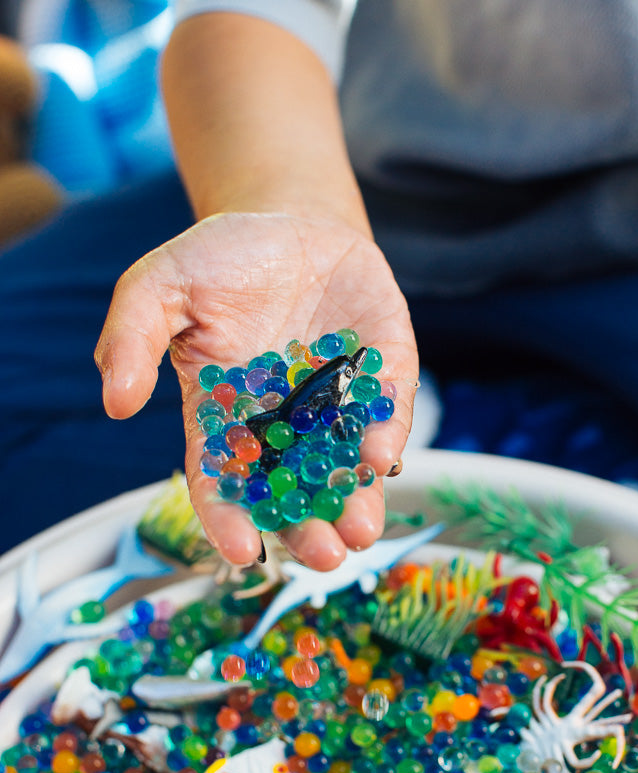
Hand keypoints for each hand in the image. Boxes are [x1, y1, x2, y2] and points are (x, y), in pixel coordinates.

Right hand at [95, 211, 417, 568]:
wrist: (289, 217)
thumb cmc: (219, 258)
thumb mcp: (161, 283)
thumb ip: (131, 336)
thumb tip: (114, 402)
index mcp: (227, 418)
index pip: (224, 481)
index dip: (230, 518)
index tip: (243, 551)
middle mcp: (285, 426)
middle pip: (294, 492)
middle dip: (309, 530)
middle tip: (324, 555)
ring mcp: (337, 404)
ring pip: (347, 468)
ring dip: (357, 504)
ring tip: (361, 531)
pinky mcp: (383, 374)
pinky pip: (388, 413)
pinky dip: (387, 436)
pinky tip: (382, 457)